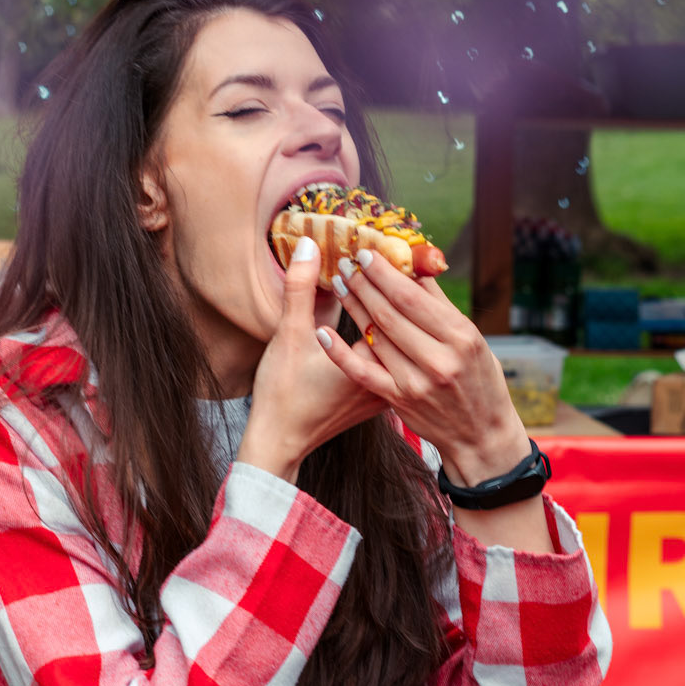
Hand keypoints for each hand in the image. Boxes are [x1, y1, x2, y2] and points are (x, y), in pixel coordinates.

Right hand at [237, 237, 384, 482]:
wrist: (281, 442)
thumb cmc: (282, 394)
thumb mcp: (288, 337)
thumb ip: (299, 289)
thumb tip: (308, 245)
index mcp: (373, 362)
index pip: (394, 306)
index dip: (386, 271)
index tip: (378, 243)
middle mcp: (390, 377)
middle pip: (404, 321)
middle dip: (393, 285)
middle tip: (382, 251)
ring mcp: (388, 389)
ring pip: (403, 340)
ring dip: (394, 309)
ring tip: (383, 276)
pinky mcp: (382, 396)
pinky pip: (395, 357)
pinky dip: (389, 333)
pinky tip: (382, 312)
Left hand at [317, 251, 528, 480]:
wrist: (480, 434)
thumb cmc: (479, 380)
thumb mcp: (473, 339)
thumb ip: (441, 306)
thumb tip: (415, 266)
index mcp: (461, 337)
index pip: (414, 297)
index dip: (385, 273)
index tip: (366, 254)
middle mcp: (439, 360)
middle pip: (390, 313)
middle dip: (364, 284)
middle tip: (346, 262)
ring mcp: (416, 383)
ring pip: (375, 337)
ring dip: (353, 307)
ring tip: (340, 284)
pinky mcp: (399, 401)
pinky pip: (363, 372)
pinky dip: (341, 353)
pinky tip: (324, 334)